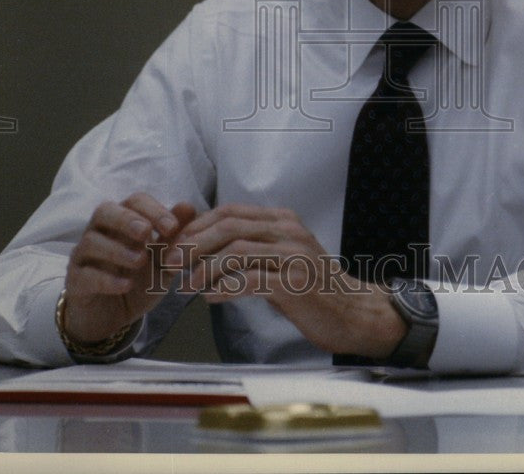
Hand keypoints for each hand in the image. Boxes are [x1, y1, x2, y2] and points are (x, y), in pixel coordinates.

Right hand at [62, 192, 196, 345]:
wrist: (113, 319)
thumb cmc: (138, 281)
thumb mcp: (163, 261)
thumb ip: (174, 238)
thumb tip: (189, 207)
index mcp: (123, 222)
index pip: (134, 202)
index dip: (153, 210)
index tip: (172, 227)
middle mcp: (100, 233)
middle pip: (104, 211)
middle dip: (126, 219)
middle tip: (146, 233)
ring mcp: (84, 257)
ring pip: (90, 242)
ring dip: (117, 249)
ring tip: (140, 261)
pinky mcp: (75, 282)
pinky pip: (85, 275)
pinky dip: (107, 279)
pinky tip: (126, 285)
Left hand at [175, 204, 407, 357]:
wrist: (354, 312)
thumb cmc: (313, 288)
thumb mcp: (284, 257)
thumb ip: (254, 248)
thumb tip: (207, 248)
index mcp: (283, 220)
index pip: (230, 211)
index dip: (197, 225)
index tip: (175, 243)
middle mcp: (288, 231)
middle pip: (229, 226)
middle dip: (193, 243)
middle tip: (170, 262)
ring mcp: (293, 256)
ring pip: (236, 250)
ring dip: (204, 267)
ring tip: (186, 284)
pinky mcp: (295, 284)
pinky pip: (251, 281)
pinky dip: (225, 288)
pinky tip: (210, 297)